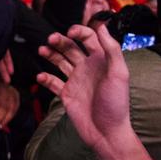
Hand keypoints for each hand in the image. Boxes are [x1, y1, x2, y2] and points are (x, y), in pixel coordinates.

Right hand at [36, 25, 133, 155]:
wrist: (107, 132)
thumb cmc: (116, 104)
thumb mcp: (119, 74)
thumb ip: (112, 49)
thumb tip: (102, 26)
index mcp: (101, 60)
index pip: (88, 38)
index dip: (79, 32)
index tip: (70, 32)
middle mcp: (87, 68)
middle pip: (70, 48)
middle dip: (60, 41)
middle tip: (51, 39)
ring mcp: (76, 81)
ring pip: (59, 62)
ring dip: (50, 54)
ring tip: (41, 50)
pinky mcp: (66, 94)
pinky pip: (53, 82)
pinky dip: (45, 78)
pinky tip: (41, 76)